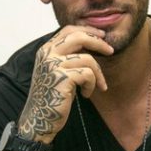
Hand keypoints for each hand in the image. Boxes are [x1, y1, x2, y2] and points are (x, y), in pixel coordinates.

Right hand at [17, 25, 112, 142]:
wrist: (39, 119)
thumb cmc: (51, 97)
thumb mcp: (57, 72)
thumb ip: (67, 56)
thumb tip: (91, 44)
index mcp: (45, 50)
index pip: (68, 30)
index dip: (87, 31)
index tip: (102, 36)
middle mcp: (47, 54)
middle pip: (79, 37)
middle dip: (98, 42)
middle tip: (110, 51)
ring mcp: (53, 65)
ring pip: (88, 59)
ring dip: (97, 74)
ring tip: (96, 86)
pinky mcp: (62, 77)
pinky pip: (88, 74)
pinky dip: (92, 85)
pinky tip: (86, 94)